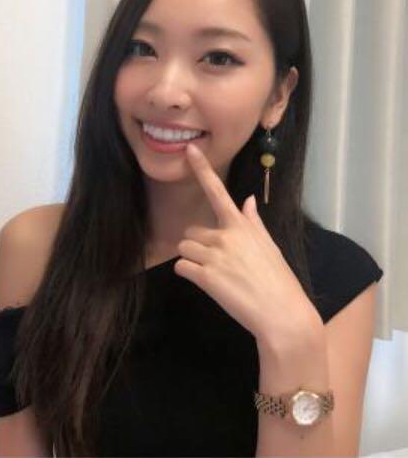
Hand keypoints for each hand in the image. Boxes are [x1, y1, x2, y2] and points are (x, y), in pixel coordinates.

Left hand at [173, 142, 319, 342]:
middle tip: (218, 264)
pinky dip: (188, 275)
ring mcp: (215, 255)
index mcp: (242, 226)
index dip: (202, 169)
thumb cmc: (278, 282)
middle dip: (198, 246)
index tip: (189, 149)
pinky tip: (207, 284)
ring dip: (193, 261)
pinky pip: (181, 267)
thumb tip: (248, 200)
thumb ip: (253, 222)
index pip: (218, 191)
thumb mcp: (269, 247)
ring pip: (184, 248)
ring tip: (215, 275)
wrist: (283, 315)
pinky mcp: (206, 276)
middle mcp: (226, 235)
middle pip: (191, 231)